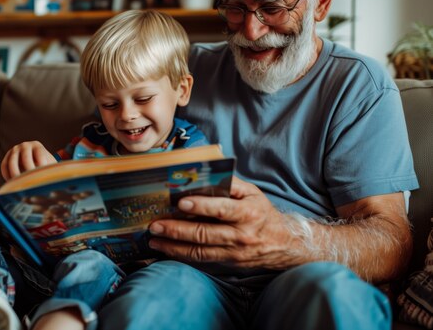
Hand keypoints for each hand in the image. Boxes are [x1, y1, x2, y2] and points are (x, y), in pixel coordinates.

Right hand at [1, 141, 56, 179]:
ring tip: (20, 186)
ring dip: (16, 176)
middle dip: (29, 173)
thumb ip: (51, 169)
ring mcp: (14, 150)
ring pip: (12, 163)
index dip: (42, 167)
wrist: (33, 161)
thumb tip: (55, 180)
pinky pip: (4, 166)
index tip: (43, 178)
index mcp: (37, 145)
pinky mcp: (6, 157)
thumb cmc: (44, 165)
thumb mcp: (49, 164)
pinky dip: (7, 176)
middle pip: (25, 159)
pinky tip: (12, 184)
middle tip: (32, 184)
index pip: (39, 155)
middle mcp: (25, 145)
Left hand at [148, 176, 300, 268]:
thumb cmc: (262, 212)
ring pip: (199, 250)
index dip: (201, 206)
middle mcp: (240, 234)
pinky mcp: (228, 262)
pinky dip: (181, 254)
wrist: (283, 244)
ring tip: (154, 239)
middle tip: (156, 225)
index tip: (181, 202)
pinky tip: (166, 249)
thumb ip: (230, 184)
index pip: (221, 209)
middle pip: (205, 233)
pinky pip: (201, 259)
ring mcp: (233, 251)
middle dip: (177, 229)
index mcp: (247, 212)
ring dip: (173, 245)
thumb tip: (204, 175)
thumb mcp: (251, 193)